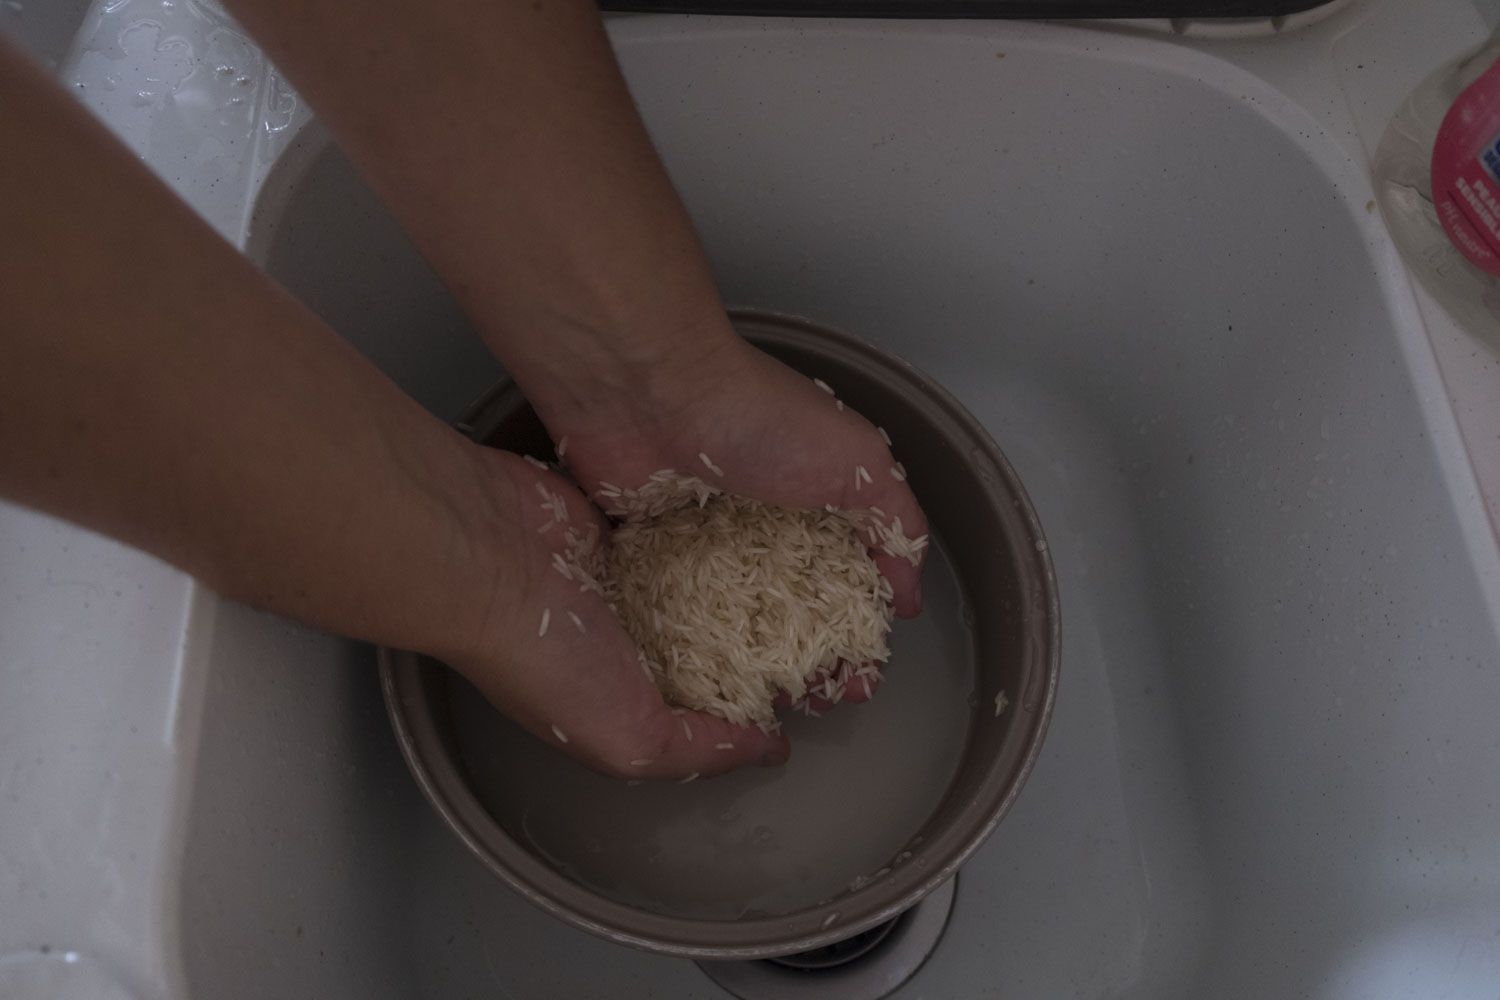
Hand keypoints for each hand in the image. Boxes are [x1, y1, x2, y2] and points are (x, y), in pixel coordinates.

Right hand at [448, 448, 789, 779]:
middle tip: (822, 626)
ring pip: (705, 590)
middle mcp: (626, 648)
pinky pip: (686, 537)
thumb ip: (700, 751)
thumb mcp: (629, 741)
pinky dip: (717, 536)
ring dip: (745, 585)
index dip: (759, 707)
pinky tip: (765, 532)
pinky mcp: (625, 531)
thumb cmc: (541, 657)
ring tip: (807, 575)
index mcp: (624, 705)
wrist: (489, 557)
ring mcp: (626, 585)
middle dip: (762, 643)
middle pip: (713, 650)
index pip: (707, 714)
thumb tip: (767, 751)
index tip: (812, 689)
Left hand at [545, 327, 930, 710]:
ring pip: (735, 621)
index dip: (861, 629)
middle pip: (792, 610)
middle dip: (812, 659)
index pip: (849, 579)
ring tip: (771, 705)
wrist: (649, 394)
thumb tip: (907, 588)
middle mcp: (762, 522)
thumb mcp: (858, 462)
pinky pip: (672, 613)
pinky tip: (707, 684)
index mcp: (816, 498)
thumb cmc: (758, 417)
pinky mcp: (651, 552)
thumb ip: (896, 521)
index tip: (865, 672)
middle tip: (820, 700)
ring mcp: (703, 541)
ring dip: (755, 664)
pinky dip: (689, 645)